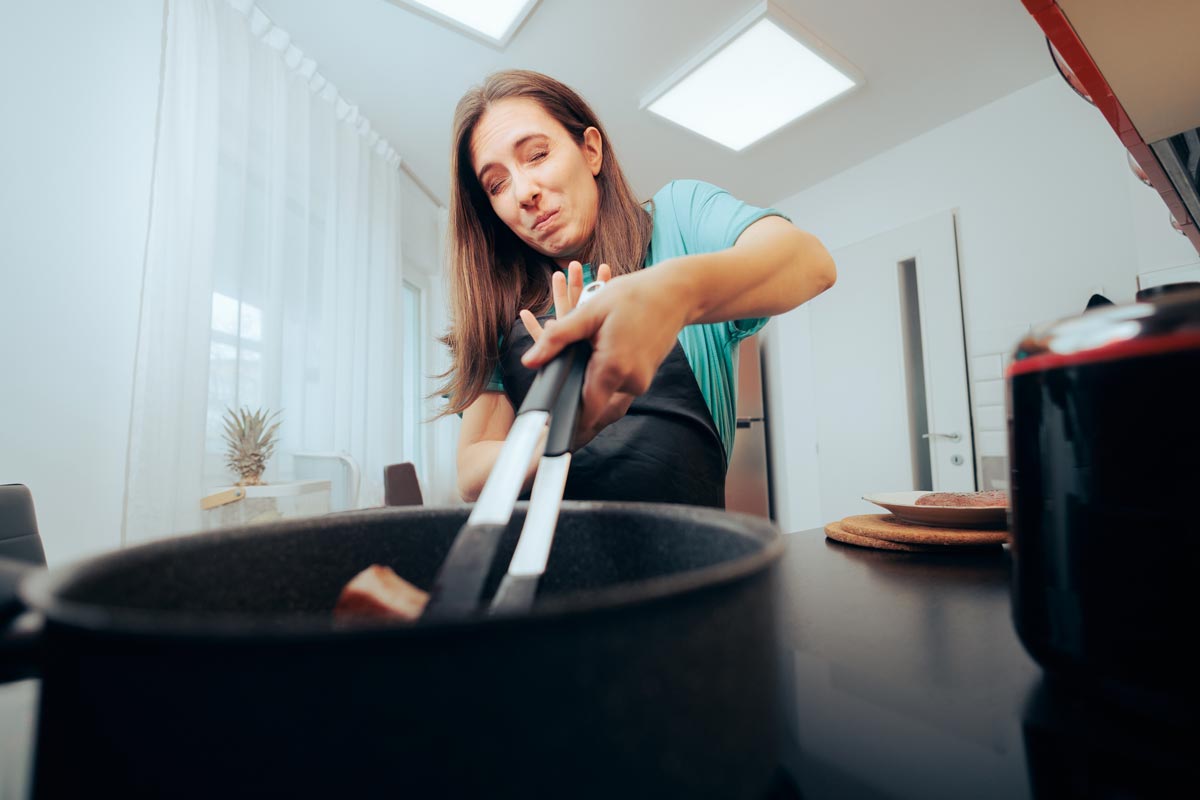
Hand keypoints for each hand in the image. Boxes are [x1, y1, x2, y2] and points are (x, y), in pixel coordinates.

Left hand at [519, 261, 634, 449]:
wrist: (676, 293)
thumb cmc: (633, 296)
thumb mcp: (589, 311)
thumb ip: (557, 339)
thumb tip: (529, 362)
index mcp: (613, 368)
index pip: (585, 411)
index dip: (566, 420)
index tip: (549, 427)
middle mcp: (630, 382)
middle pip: (592, 400)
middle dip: (576, 388)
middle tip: (563, 369)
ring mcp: (641, 382)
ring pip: (605, 390)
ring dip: (592, 375)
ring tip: (590, 346)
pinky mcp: (645, 377)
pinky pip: (617, 382)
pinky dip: (607, 370)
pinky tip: (607, 345)